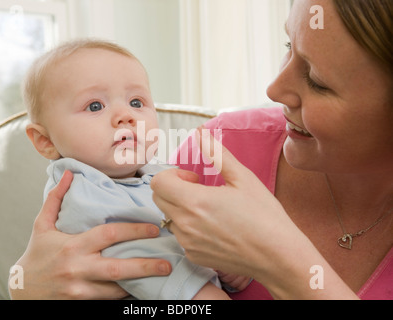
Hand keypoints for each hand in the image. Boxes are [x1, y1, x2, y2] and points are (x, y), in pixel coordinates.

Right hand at [9, 170, 171, 299]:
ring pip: (116, 288)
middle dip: (145, 265)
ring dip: (138, 283)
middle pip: (117, 268)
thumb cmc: (36, 255)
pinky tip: (139, 289)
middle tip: (166, 263)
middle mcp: (77, 268)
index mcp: (72, 245)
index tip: (153, 229)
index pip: (108, 235)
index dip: (133, 230)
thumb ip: (56, 198)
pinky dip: (123, 295)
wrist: (20, 289)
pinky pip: (108, 300)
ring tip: (159, 276)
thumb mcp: (42, 225)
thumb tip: (68, 173)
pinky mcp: (80, 303)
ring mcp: (79, 289)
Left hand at [151, 128, 356, 298]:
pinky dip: (189, 227)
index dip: (173, 175)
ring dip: (181, 208)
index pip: (158, 182)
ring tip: (210, 210)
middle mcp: (185, 224)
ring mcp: (188, 243)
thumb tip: (201, 133)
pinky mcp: (194, 256)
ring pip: (168, 217)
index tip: (194, 179)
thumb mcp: (243, 178)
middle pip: (159, 198)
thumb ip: (217, 153)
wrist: (278, 256)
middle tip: (200, 190)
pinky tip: (214, 227)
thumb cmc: (264, 216)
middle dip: (174, 188)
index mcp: (195, 201)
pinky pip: (180, 236)